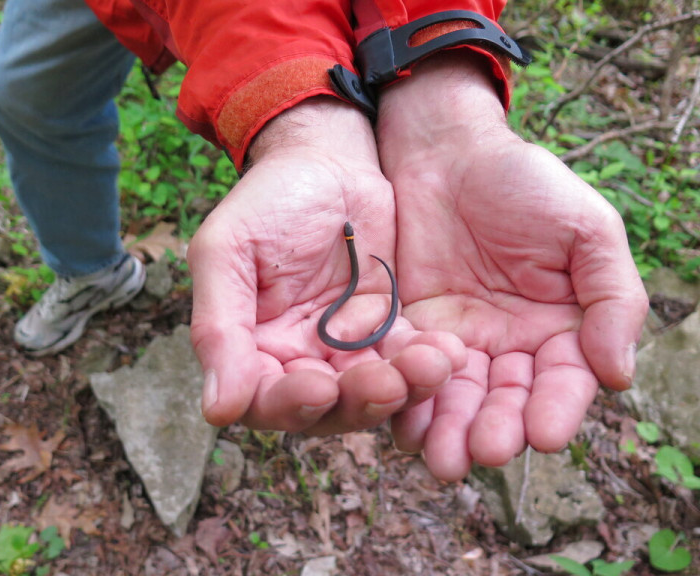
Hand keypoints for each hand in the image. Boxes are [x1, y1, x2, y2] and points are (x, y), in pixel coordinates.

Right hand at [188, 98, 465, 435]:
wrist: (327, 160)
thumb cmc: (267, 200)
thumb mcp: (227, 251)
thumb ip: (219, 327)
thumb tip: (215, 411)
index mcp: (251, 347)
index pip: (263, 401)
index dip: (289, 405)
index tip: (318, 386)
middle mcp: (298, 358)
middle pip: (326, 409)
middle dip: (358, 401)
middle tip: (387, 382)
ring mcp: (346, 347)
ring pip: (373, 391)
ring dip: (402, 388)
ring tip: (430, 366)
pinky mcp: (388, 328)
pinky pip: (408, 358)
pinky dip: (427, 362)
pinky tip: (448, 352)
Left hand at [375, 52, 648, 480]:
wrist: (445, 152)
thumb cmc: (523, 183)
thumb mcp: (585, 229)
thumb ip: (611, 296)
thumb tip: (618, 376)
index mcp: (559, 327)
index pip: (562, 380)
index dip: (556, 408)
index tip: (543, 434)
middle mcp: (508, 345)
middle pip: (505, 400)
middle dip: (496, 429)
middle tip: (484, 453)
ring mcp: (457, 341)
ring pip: (455, 398)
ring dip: (450, 431)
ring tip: (442, 460)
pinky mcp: (409, 332)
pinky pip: (408, 373)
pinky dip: (407, 401)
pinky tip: (403, 426)